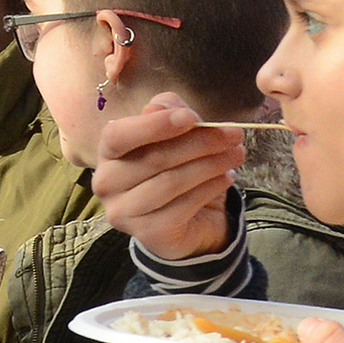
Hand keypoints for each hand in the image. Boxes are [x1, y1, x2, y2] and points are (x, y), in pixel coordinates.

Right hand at [94, 94, 244, 262]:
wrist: (188, 218)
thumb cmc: (176, 166)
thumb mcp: (175, 132)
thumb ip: (168, 112)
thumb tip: (159, 108)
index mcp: (108, 152)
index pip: (118, 135)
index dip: (154, 125)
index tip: (191, 118)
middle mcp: (107, 183)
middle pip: (153, 158)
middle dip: (199, 142)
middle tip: (233, 135)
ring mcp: (124, 212)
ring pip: (170, 182)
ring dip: (210, 164)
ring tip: (236, 154)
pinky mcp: (148, 234)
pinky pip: (183, 206)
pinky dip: (210, 188)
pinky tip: (227, 177)